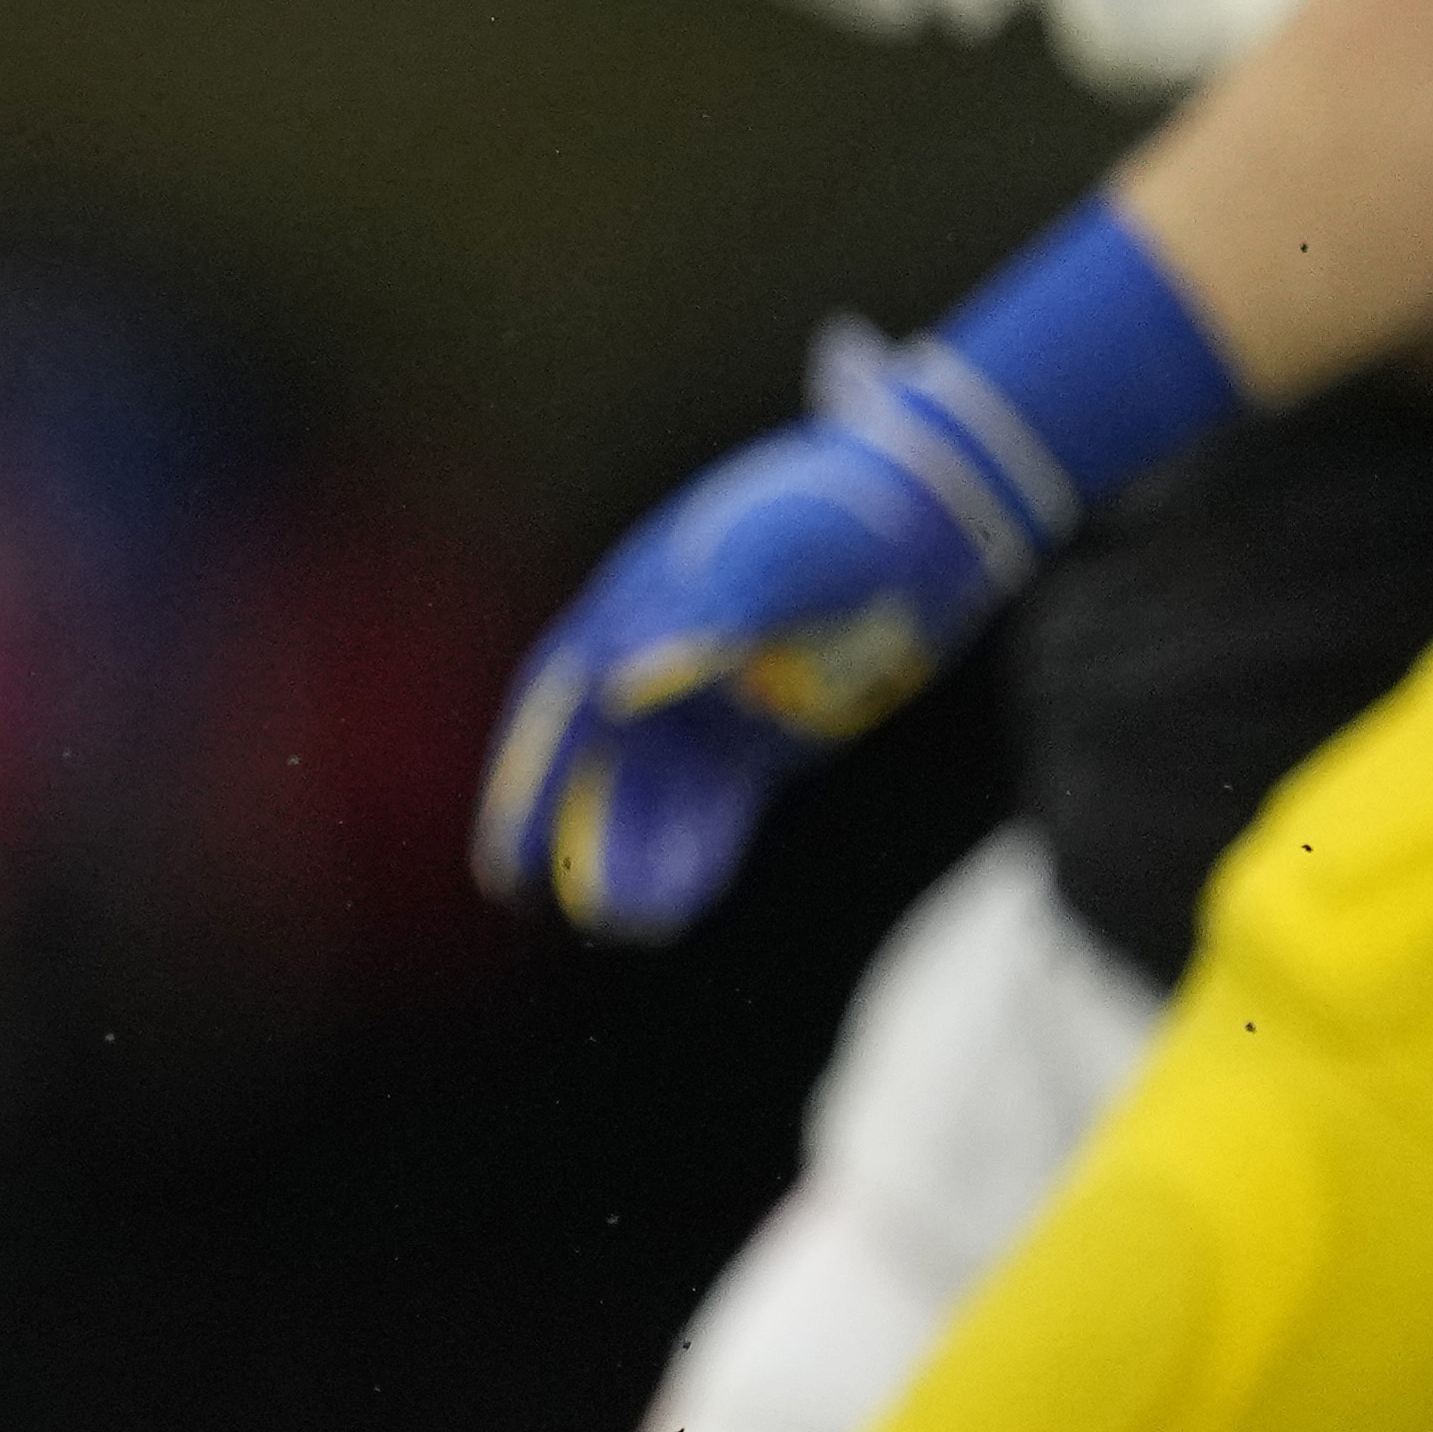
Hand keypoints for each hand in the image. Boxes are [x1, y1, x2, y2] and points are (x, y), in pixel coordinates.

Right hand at [476, 336, 1063, 935]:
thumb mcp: (775, 551)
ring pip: (655, 792)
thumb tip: (619, 684)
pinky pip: (717, 804)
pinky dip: (697, 847)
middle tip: (547, 900)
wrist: (929, 507)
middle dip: (568, 830)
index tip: (503, 848)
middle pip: (597, 760)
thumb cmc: (841, 516)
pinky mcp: (763, 732)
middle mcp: (657, 656)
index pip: (559, 705)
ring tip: (629, 923)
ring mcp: (710, 698)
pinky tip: (683, 899)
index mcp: (634, 603)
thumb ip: (703, 613)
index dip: (525, 778)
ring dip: (634, 853)